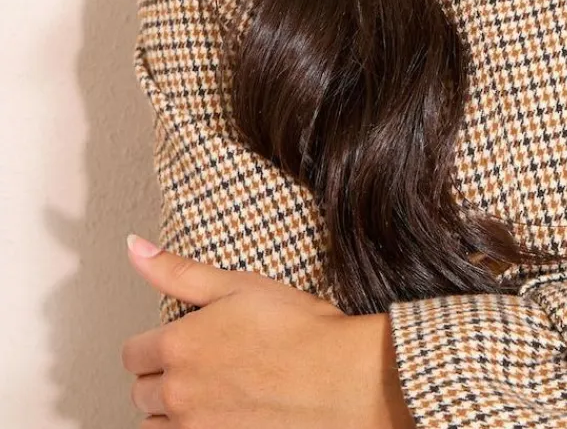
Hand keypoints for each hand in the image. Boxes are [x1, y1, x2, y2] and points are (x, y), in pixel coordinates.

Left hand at [121, 234, 415, 427]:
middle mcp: (178, 394)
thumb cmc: (298, 329)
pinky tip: (220, 414)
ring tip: (208, 393)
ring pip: (155, 427)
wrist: (341, 378)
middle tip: (201, 363)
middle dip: (162, 377)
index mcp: (177, 347)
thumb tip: (136, 248)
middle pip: (141, 393)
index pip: (132, 354)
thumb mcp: (237, 285)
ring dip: (171, 413)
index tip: (178, 340)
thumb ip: (177, 271)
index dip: (154, 344)